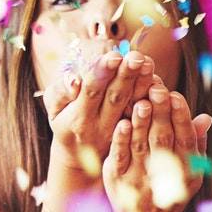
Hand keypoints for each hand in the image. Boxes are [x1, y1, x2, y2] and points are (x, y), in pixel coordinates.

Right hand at [46, 51, 156, 178]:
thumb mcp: (54, 107)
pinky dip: (150, 99)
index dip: (103, 73)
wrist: (79, 156)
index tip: (114, 56)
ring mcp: (118, 132)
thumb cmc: (64, 120)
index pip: (91, 91)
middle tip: (137, 56)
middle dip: (126, 75)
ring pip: (131, 107)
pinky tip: (157, 82)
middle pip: (115, 97)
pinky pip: (142, 118)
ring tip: (148, 64)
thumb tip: (75, 80)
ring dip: (142, 84)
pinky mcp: (131, 136)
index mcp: (78, 117)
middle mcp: (100, 125)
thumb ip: (60, 92)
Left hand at [102, 85, 211, 211]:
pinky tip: (123, 123)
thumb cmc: (171, 190)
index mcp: (186, 171)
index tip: (176, 95)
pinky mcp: (117, 181)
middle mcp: (165, 176)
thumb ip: (195, 144)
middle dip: (161, 113)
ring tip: (142, 101)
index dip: (180, 117)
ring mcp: (140, 179)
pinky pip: (119, 158)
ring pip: (141, 146)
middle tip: (158, 89)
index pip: (185, 139)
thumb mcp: (189, 172)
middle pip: (163, 139)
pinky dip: (121, 140)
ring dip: (142, 123)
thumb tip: (205, 117)